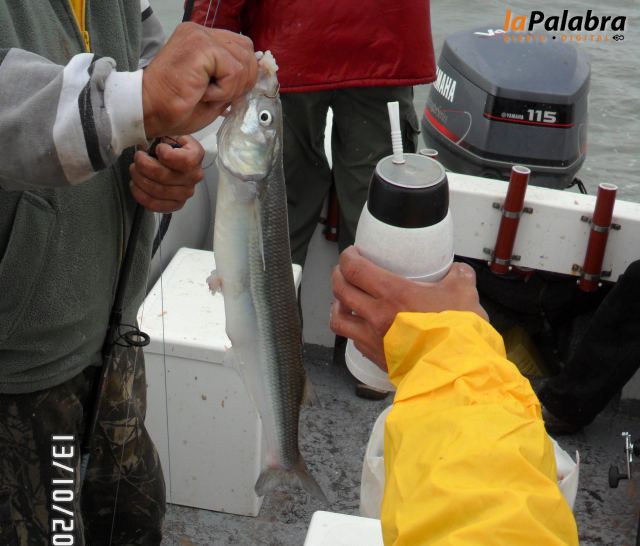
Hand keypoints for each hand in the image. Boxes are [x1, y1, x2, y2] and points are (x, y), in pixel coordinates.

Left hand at [129, 135, 204, 212]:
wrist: (171, 157)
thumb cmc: (168, 144)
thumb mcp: (168, 131)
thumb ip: (163, 131)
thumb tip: (148, 136)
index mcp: (196, 155)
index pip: (184, 161)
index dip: (165, 154)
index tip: (157, 148)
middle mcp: (195, 176)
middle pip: (165, 176)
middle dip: (143, 166)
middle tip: (137, 159)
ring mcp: (186, 192)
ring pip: (158, 191)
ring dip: (140, 180)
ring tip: (134, 171)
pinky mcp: (177, 204)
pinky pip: (157, 205)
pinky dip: (142, 196)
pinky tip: (136, 186)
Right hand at [142, 23, 257, 137]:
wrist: (149, 111)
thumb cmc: (175, 107)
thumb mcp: (215, 92)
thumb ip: (234, 80)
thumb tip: (254, 80)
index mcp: (202, 40)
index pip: (242, 48)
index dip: (245, 74)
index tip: (229, 93)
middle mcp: (200, 32)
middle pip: (247, 51)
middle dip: (242, 81)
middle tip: (219, 96)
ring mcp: (200, 36)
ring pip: (243, 61)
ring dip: (231, 88)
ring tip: (206, 94)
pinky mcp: (201, 46)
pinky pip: (234, 71)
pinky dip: (223, 90)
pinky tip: (203, 93)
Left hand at [330, 246, 487, 369]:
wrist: (457, 372)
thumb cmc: (458, 334)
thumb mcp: (464, 292)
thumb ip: (459, 275)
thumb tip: (456, 270)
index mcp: (393, 293)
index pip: (354, 269)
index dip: (348, 257)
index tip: (353, 253)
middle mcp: (376, 315)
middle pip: (340, 289)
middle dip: (339, 275)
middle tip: (346, 271)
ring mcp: (373, 339)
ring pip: (338, 319)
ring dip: (337, 305)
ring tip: (345, 300)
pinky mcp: (376, 357)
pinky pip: (353, 340)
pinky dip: (353, 330)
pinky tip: (363, 327)